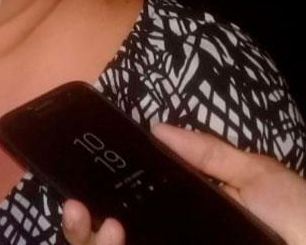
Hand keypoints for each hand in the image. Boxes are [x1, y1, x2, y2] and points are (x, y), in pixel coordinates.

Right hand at [62, 123, 305, 244]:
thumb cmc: (296, 214)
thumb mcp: (252, 175)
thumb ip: (206, 153)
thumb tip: (155, 127)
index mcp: (179, 220)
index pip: (121, 217)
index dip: (92, 207)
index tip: (76, 190)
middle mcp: (167, 244)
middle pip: (105, 244)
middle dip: (79, 231)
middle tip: (77, 209)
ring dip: (92, 242)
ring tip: (108, 229)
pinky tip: (115, 241)